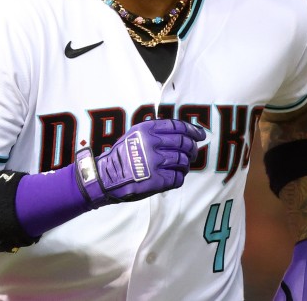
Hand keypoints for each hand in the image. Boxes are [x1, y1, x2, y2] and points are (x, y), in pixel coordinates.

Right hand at [74, 118, 205, 207]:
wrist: (106, 178)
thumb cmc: (121, 157)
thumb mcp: (134, 135)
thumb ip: (154, 132)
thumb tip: (181, 133)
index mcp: (147, 130)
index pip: (178, 126)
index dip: (192, 130)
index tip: (200, 135)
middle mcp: (152, 144)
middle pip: (184, 143)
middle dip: (192, 148)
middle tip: (193, 152)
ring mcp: (155, 162)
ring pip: (183, 161)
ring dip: (185, 165)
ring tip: (181, 167)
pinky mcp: (157, 180)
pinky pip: (178, 178)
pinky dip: (178, 177)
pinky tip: (173, 177)